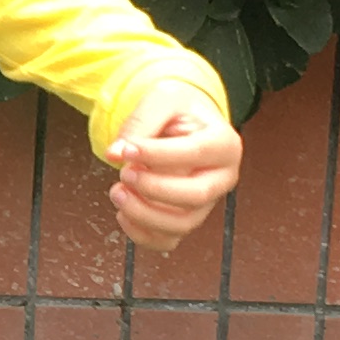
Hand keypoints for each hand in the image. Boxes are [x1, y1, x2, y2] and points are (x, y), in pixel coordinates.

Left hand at [108, 105, 241, 261]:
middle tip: (124, 173)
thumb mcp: (162, 99)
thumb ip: (140, 122)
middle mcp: (223, 178)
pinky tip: (122, 213)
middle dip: (153, 188)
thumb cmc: (177, 109)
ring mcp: (207, 203)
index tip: (126, 150)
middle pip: (195, 196)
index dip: (157, 155)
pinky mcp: (187, 219)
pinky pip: (168, 240)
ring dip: (143, 214)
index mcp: (225, 144)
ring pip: (182, 224)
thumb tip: (114, 154)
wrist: (184, 122)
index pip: (195, 154)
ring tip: (117, 192)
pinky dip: (141, 234)